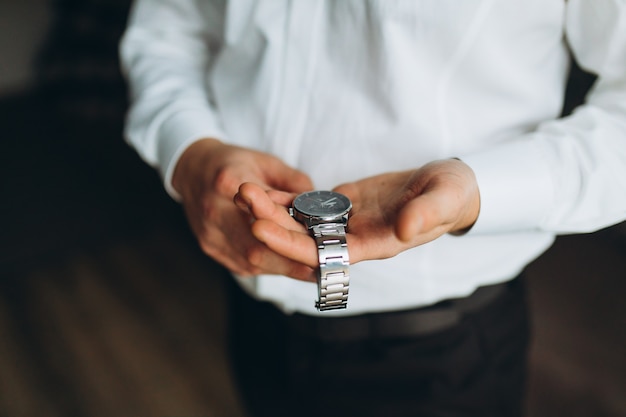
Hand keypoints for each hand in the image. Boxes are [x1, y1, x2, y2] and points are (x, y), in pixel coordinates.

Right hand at [172, 138, 314, 278]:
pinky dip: (267, 267)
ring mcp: (210, 233)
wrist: (192, 171)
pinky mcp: (210, 247)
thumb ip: (295, 183)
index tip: (318, 245)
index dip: (293, 232)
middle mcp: (215, 211)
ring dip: (281, 268)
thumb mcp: (268, 162)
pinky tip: (285, 266)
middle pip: (256, 248)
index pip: (267, 212)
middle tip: (319, 269)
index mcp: (229, 182)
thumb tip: (319, 208)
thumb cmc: (235, 164)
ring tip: (309, 271)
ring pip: (250, 262)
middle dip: (289, 262)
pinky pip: (242, 265)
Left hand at [240, 159, 479, 270]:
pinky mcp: (345, 206)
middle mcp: (357, 240)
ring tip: (244, 190)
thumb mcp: (445, 198)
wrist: (450, 186)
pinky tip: (263, 187)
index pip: (327, 253)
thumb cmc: (452, 193)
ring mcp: (348, 223)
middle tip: (243, 201)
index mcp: (378, 245)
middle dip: (273, 223)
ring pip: (303, 223)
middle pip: (306, 239)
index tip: (260, 229)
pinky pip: (311, 206)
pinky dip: (287, 198)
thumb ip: (426, 214)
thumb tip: (405, 230)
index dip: (293, 244)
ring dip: (274, 210)